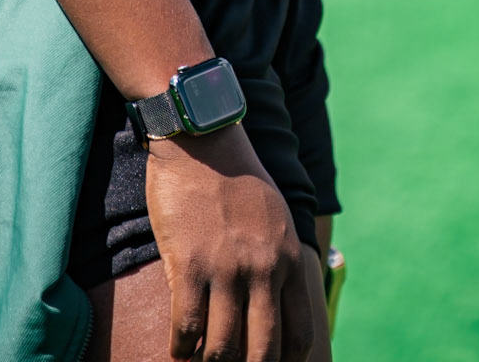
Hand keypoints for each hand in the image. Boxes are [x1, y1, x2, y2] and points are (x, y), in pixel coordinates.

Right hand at [145, 124, 314, 361]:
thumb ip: (280, 258)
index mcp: (287, 259)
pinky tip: (179, 351)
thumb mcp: (276, 217)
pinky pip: (188, 326)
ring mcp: (225, 268)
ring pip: (223, 348)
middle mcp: (262, 270)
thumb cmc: (237, 176)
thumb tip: (280, 299)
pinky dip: (182, 348)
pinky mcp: (188, 263)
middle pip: (262, 351)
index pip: (298, 335)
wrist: (201, 138)